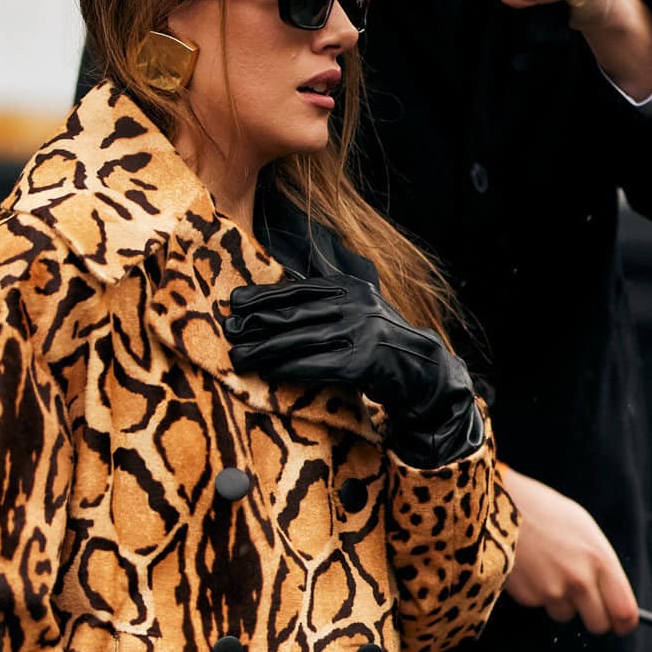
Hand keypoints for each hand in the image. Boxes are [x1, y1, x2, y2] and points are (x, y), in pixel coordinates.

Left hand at [225, 275, 480, 467]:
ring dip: (265, 349)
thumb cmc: (382, 343)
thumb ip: (330, 295)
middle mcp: (355, 305)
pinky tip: (267, 371)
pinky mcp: (363, 362)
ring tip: (238, 356)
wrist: (423, 371)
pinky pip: (316, 365)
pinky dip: (289, 368)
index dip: (264, 296)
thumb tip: (291, 279)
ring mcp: (361, 332)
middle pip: (295, 313)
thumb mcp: (360, 308)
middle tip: (228, 329)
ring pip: (301, 339)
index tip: (234, 302)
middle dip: (258, 322)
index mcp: (350, 287)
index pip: (298, 288)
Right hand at [497, 465, 639, 635]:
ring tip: (549, 570)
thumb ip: (601, 565)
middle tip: (588, 608)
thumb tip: (612, 595)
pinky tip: (532, 569)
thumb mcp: (585, 531)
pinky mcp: (530, 597)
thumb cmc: (546, 514)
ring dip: (562, 602)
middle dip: (595, 620)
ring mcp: (553, 591)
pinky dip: (539, 594)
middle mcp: (580, 580)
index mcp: (600, 559)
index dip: (624, 623)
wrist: (502, 508)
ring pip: (567, 615)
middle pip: (598, 624)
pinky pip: (542, 605)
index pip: (624, 610)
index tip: (621, 625)